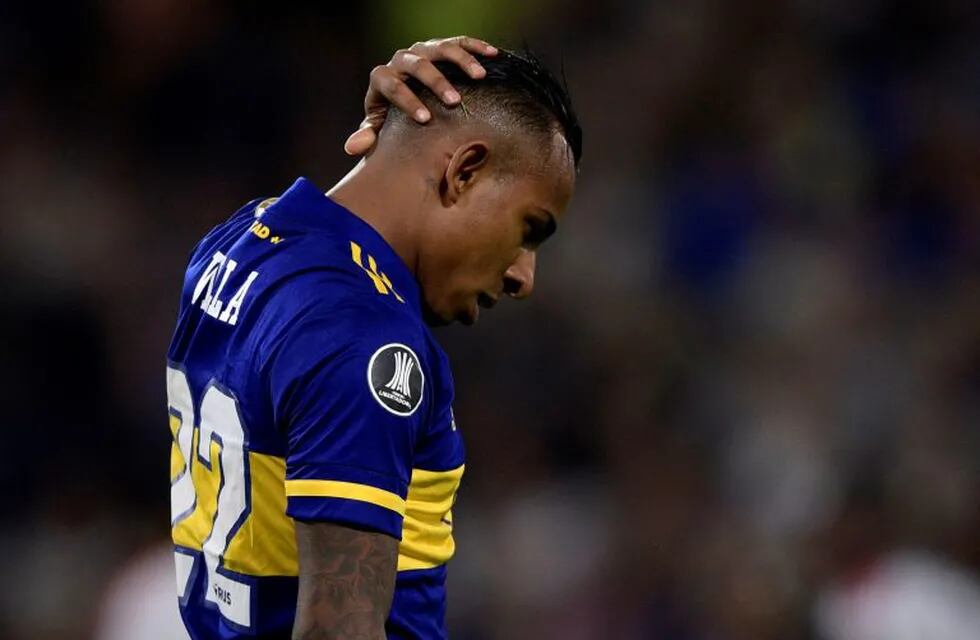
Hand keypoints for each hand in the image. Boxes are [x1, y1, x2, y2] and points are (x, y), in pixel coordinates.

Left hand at [344, 36, 498, 155]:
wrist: (402, 93)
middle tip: (454, 100)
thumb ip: (368, 135)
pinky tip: (493, 54)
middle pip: (417, 65)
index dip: (407, 101)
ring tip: (479, 76)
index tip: (425, 119)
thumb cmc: (391, 116)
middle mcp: (401, 60)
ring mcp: (422, 50)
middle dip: (436, 82)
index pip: (392, 86)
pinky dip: (476, 47)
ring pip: (440, 48)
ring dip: (461, 61)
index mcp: (382, 78)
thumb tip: (352, 148)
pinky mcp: (440, 46)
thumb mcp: (378, 126)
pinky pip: (459, 41)